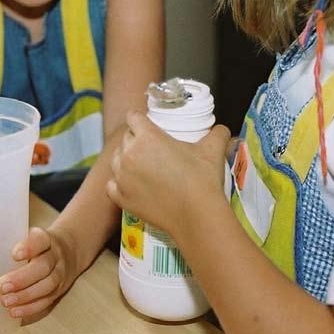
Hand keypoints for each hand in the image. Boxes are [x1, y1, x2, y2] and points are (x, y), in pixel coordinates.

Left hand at [0, 226, 74, 321]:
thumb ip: (10, 242)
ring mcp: (60, 274)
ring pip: (48, 285)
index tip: (14, 254)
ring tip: (6, 301)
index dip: (29, 247)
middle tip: (1, 286)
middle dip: (23, 278)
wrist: (70, 251)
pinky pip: (47, 301)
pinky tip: (15, 312)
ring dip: (26, 295)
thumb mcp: (29, 237)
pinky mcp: (59, 290)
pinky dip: (31, 308)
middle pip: (44, 266)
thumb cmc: (37, 246)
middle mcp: (56, 256)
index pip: (41, 240)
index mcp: (46, 240)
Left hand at [107, 111, 230, 235]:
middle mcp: (129, 154)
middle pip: (125, 138)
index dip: (140, 119)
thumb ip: (217, 133)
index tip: (148, 124)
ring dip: (125, 159)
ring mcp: (122, 177)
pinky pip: (112, 184)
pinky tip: (132, 184)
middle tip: (152, 148)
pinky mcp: (121, 198)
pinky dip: (120, 183)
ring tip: (142, 165)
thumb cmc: (203, 179)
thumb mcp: (213, 149)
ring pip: (116, 160)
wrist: (197, 215)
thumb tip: (222, 130)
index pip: (133, 117)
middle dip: (136, 139)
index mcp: (147, 137)